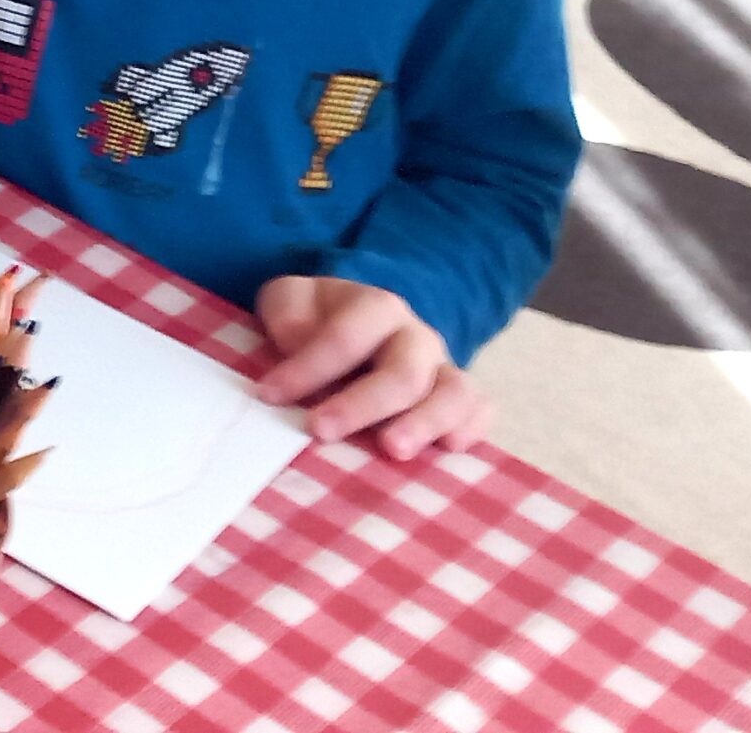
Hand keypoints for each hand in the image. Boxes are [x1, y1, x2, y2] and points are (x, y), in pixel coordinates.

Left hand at [254, 275, 491, 461]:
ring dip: (425, 423)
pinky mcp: (462, 401)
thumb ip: (287, 309)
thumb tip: (297, 337)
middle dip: (362, 404)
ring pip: (454, 392)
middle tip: (321, 431)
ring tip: (392, 451)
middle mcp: (417, 337)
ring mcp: (443, 369)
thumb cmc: (319, 320)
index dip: (309, 367)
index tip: (270, 395)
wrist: (359, 327)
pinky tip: (447, 450)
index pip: (346, 336)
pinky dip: (471, 430)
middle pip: (402, 372)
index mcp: (376, 306)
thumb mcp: (292, 300)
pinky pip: (480, 412)